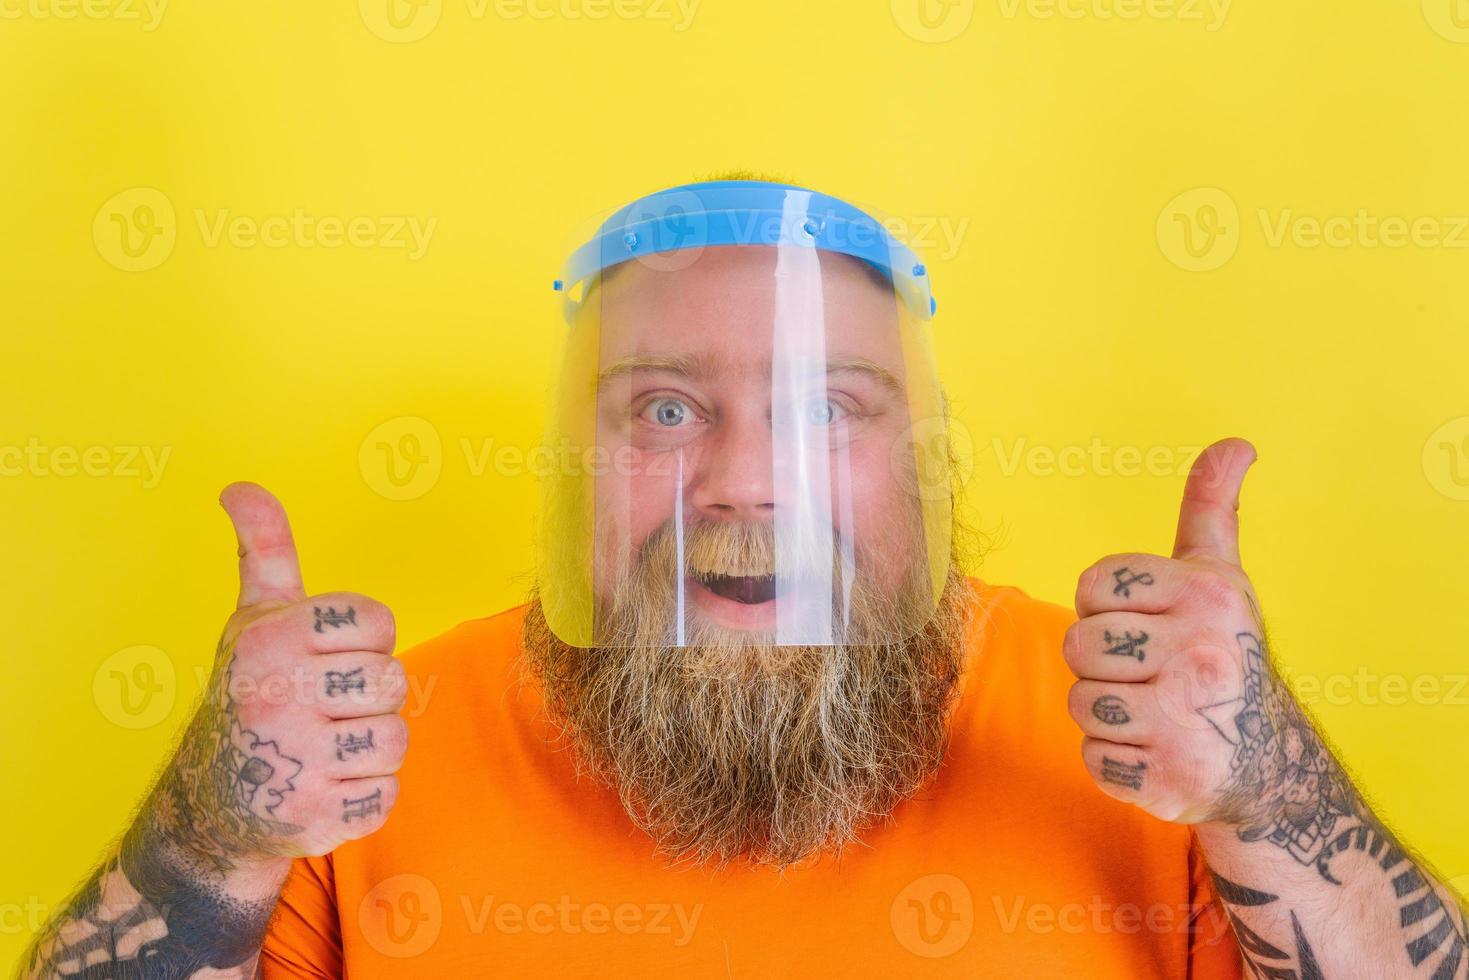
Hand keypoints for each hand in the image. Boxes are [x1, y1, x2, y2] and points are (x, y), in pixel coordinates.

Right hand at [152, 483, 405, 872]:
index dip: (365, 641)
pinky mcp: (312, 819)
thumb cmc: (251, 692)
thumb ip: (265, 550)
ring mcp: (292, 763)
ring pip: (396, 740)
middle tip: (325, 709)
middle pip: (391, 682)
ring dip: (371, 748)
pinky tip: (324, 787)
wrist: (211, 805)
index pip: (378, 622)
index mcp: (269, 640)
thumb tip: (240, 486)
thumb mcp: (254, 618)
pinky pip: (386, 796)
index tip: (327, 658)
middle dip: (368, 697)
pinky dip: (365, 797)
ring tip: (327, 748)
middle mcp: (274, 698)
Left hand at [1064, 438, 1301, 826]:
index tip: (1144, 622)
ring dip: (1104, 712)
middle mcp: (1204, 653)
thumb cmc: (1221, 649)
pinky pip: (1094, 757)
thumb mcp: (1219, 574)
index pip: (1094, 584)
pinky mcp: (1171, 779)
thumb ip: (1210, 508)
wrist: (1265, 759)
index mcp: (1208, 595)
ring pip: (1081, 702)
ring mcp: (1189, 721)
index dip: (1105, 606)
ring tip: (1150, 711)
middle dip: (1101, 662)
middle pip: (1079, 645)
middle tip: (1146, 673)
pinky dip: (1114, 759)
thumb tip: (1235, 443)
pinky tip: (1155, 750)